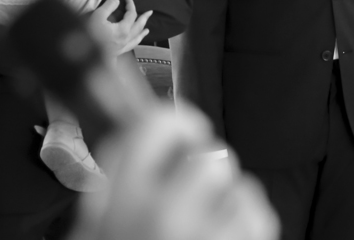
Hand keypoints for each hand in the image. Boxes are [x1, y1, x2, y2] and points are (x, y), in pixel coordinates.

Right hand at [67, 105, 278, 239]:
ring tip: (208, 228)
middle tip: (194, 193)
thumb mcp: (93, 232)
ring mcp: (210, 237)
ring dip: (230, 201)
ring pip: (241, 187)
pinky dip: (249, 224)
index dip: (177, 124)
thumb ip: (112, 186)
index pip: (160, 126)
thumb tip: (134, 135)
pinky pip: (260, 216)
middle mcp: (167, 215)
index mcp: (122, 204)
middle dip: (206, 171)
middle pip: (211, 156)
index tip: (183, 133)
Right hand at [89, 0, 151, 55]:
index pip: (132, 13)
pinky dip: (136, 42)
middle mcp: (127, 38)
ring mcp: (123, 47)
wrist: (86, 56)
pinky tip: (135, 42)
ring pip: (137, 38)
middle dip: (144, 18)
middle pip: (139, 26)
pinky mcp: (118, 53)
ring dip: (142, 32)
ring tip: (147, 30)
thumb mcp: (98, 16)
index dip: (131, 3)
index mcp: (124, 29)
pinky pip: (131, 46)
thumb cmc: (90, 35)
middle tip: (150, 12)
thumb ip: (108, 7)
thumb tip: (117, 1)